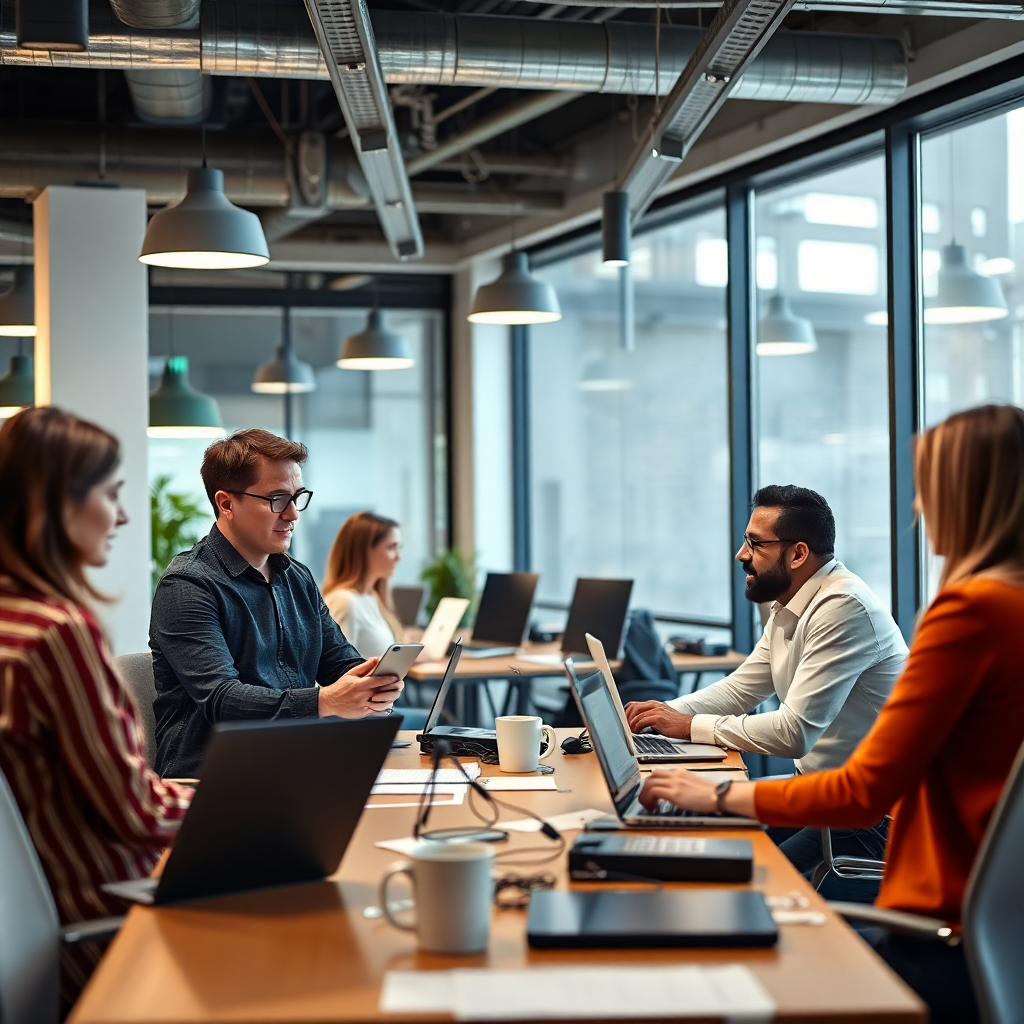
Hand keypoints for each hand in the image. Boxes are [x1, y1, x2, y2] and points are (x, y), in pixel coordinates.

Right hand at [318, 658, 403, 718]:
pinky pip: (376, 711)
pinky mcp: (362, 714)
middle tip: (399, 685)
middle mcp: (362, 696)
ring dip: (390, 698)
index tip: (395, 677)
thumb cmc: (341, 687)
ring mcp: (362, 706)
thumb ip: (365, 667)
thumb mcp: (351, 673)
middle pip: (381, 692)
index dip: (388, 679)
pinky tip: (388, 704)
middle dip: (392, 688)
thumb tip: (376, 659)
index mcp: (359, 685)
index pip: (377, 681)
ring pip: (381, 703)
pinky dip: (383, 708)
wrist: (329, 702)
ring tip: (395, 694)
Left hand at [624, 700, 693, 739]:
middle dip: (626, 717)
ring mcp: (657, 710)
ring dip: (631, 723)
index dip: (627, 712)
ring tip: (629, 730)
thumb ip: (650, 716)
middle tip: (624, 726)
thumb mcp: (661, 717)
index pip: (634, 704)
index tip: (623, 721)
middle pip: (634, 707)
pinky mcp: (659, 717)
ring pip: (637, 713)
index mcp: (654, 704)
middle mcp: (654, 705)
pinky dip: (637, 726)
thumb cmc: (675, 724)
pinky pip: (643, 720)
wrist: (688, 726)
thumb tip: (637, 723)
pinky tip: (636, 731)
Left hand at [640, 770, 757, 818]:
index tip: (651, 794)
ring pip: (649, 783)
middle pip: (652, 776)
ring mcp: (675, 783)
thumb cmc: (711, 794)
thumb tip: (672, 794)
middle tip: (647, 800)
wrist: (719, 795)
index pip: (659, 773)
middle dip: (645, 788)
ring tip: (648, 805)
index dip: (652, 783)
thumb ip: (681, 786)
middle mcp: (675, 775)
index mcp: (680, 772)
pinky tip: (653, 807)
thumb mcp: (693, 785)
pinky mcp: (675, 792)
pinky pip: (654, 791)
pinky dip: (649, 799)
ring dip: (645, 795)